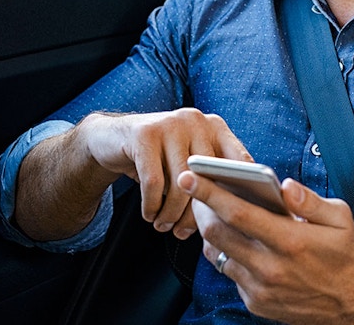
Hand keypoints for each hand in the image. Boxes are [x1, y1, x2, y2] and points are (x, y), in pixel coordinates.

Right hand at [77, 108, 250, 238]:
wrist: (113, 138)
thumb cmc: (160, 160)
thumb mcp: (187, 163)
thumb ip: (210, 179)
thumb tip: (230, 217)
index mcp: (215, 126)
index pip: (240, 161)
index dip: (240, 192)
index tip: (231, 221)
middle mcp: (196, 120)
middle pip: (208, 177)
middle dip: (196, 212)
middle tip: (184, 233)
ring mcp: (170, 123)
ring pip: (180, 182)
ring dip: (171, 213)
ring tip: (164, 227)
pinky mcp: (145, 134)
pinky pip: (154, 182)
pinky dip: (152, 206)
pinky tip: (150, 215)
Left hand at [178, 171, 353, 322]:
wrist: (353, 304)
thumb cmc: (345, 255)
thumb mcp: (340, 219)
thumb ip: (310, 201)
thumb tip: (285, 185)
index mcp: (289, 241)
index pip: (237, 212)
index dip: (209, 192)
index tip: (189, 176)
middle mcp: (270, 267)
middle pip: (217, 233)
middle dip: (199, 207)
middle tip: (193, 188)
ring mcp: (260, 288)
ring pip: (217, 254)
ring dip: (211, 231)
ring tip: (210, 211)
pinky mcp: (256, 302)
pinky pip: (230, 273)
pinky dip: (227, 254)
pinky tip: (234, 240)